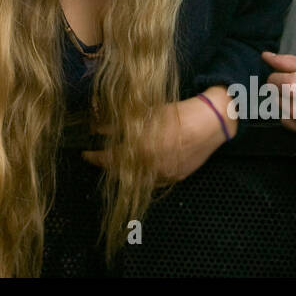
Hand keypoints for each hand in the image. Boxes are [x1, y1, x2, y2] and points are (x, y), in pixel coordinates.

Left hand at [83, 95, 226, 184]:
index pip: (108, 159)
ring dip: (123, 170)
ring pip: (135, 179)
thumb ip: (119, 123)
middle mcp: (150, 168)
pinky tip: (139, 165)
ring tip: (115, 160)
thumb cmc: (177, 114)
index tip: (84, 152)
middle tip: (94, 157)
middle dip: (105, 164)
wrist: (210, 123)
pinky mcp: (175, 178)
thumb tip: (96, 126)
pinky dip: (142, 174)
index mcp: (140, 151)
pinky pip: (152, 181)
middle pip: (120, 172)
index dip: (94, 157)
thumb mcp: (144, 114)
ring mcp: (163, 176)